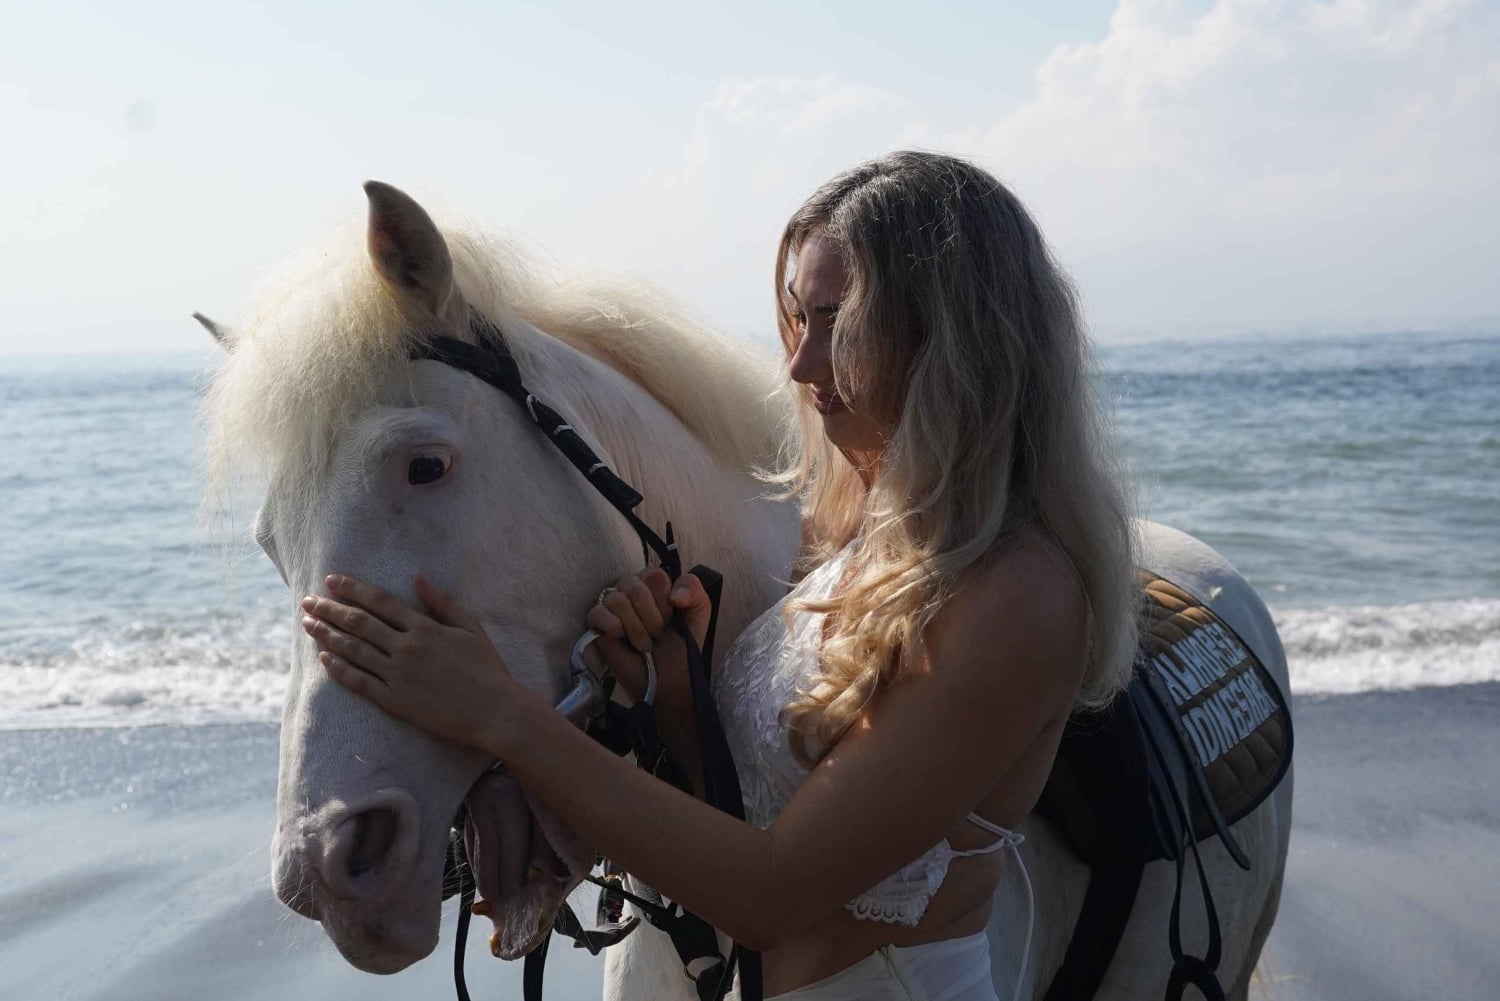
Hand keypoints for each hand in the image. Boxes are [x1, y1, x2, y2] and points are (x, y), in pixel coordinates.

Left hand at [300, 574, 519, 752]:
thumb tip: (418, 577)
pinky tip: (324, 657)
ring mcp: (398, 676)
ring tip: (307, 624)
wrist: (495, 712)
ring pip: (353, 650)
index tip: (331, 580)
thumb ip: (443, 602)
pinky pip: (359, 682)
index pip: (380, 602)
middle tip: (307, 601)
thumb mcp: (471, 629)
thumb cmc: (488, 669)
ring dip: (327, 635)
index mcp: (425, 628)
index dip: (352, 589)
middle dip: (329, 609)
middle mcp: (407, 648)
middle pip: (358, 623)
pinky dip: (339, 669)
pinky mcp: (395, 701)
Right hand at [585, 568, 711, 714]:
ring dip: (636, 628)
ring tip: (644, 644)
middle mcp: (631, 589)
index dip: (664, 599)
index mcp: (654, 583)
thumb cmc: (682, 646)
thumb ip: (693, 589)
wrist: (669, 681)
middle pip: (634, 585)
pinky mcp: (596, 624)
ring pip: (617, 599)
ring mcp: (612, 606)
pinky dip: (613, 626)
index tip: (672, 618)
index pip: (654, 574)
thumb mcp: (699, 611)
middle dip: (651, 617)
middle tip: (658, 635)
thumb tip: (675, 594)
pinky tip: (621, 637)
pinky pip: (597, 612)